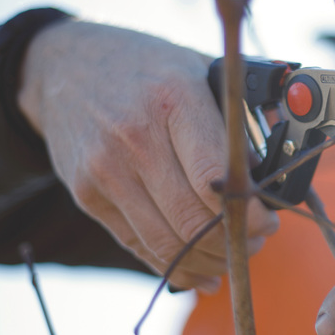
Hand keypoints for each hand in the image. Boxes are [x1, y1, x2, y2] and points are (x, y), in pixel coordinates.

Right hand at [17, 19, 278, 291]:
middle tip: (255, 242)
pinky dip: (174, 266)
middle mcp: (135, 137)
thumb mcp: (198, 71)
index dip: (249, 212)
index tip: (268, 221)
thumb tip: (270, 171)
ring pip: (167, 242)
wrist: (64, 65)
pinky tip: (199, 270)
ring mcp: (105, 170)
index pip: (217, 177)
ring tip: (231, 256)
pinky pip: (137, 245)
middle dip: (234, 242)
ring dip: (208, 260)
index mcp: (174, 99)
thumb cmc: (146, 68)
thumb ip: (236, 118)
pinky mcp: (86, 194)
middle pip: (194, 218)